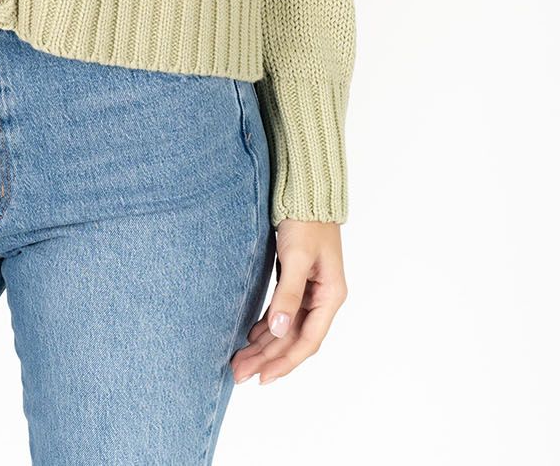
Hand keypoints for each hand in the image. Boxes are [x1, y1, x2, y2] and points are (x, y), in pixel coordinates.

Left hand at [230, 219, 347, 385]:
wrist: (306, 192)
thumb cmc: (306, 221)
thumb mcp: (296, 257)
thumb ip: (287, 295)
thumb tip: (279, 331)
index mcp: (330, 296)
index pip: (307, 341)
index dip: (285, 362)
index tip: (262, 378)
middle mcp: (322, 298)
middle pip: (294, 338)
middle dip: (268, 358)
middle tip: (240, 373)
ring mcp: (310, 291)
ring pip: (286, 328)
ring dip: (265, 345)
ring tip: (240, 361)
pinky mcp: (297, 281)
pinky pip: (282, 313)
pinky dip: (267, 326)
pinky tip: (251, 336)